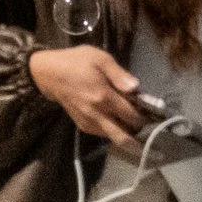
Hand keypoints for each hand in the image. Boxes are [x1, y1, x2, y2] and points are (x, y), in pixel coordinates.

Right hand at [27, 45, 148, 145]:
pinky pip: (102, 134)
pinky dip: (113, 132)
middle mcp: (96, 114)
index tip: (152, 114)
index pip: (131, 115)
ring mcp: (88, 122)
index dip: (144, 117)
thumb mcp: (100, 59)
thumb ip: (119, 74)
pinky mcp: (82, 125)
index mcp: (103, 97)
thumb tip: (136, 87)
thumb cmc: (77, 62)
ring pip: (112, 138)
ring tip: (136, 128)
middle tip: (150, 138)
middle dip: (138, 142)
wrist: (49, 74)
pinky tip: (119, 123)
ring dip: (126, 136)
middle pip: (121, 137)